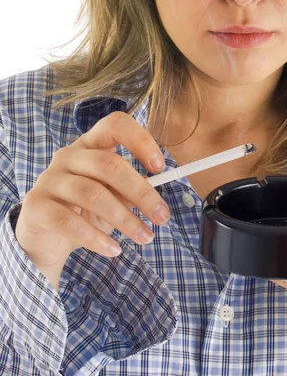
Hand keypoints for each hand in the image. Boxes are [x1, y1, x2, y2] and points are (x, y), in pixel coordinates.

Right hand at [15, 111, 169, 289]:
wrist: (46, 238)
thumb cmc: (85, 211)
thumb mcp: (113, 198)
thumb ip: (130, 191)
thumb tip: (155, 195)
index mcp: (90, 145)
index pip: (115, 125)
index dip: (140, 140)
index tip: (160, 166)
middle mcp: (68, 156)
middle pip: (109, 164)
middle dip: (141, 192)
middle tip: (162, 217)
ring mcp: (49, 179)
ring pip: (92, 194)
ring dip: (125, 220)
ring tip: (145, 237)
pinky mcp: (36, 206)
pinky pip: (69, 221)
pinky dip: (96, 238)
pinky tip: (114, 249)